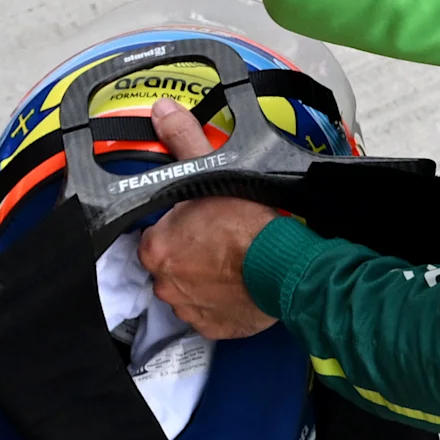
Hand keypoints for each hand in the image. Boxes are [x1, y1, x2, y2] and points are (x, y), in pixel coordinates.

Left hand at [132, 99, 281, 338]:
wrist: (285, 266)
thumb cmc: (248, 223)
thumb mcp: (213, 171)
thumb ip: (184, 140)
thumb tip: (162, 110)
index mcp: (157, 247)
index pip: (154, 238)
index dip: (175, 230)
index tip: (197, 226)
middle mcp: (165, 283)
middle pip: (169, 267)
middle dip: (189, 258)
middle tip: (218, 244)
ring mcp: (189, 309)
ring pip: (188, 292)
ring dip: (204, 282)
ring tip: (232, 265)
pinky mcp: (213, 329)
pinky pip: (210, 317)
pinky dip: (221, 305)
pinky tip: (239, 287)